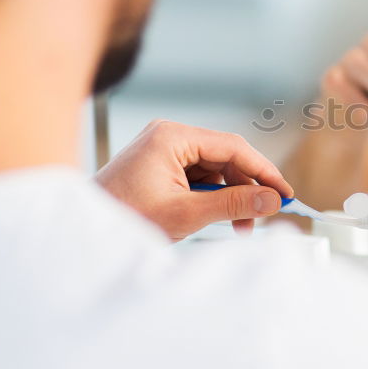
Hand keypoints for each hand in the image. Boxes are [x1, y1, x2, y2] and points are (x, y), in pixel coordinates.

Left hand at [95, 120, 293, 240]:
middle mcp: (169, 136)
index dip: (263, 171)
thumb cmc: (123, 218)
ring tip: (238, 226)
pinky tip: (218, 218)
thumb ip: (233, 205)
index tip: (284, 193)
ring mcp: (163, 150)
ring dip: (230, 196)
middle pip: (225, 157)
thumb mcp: (186, 214)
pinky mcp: (160, 166)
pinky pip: (199, 176)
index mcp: (172, 137)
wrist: (83, 233)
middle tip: (261, 216)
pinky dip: (212, 197)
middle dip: (245, 189)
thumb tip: (271, 200)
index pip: (233, 147)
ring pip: (214, 169)